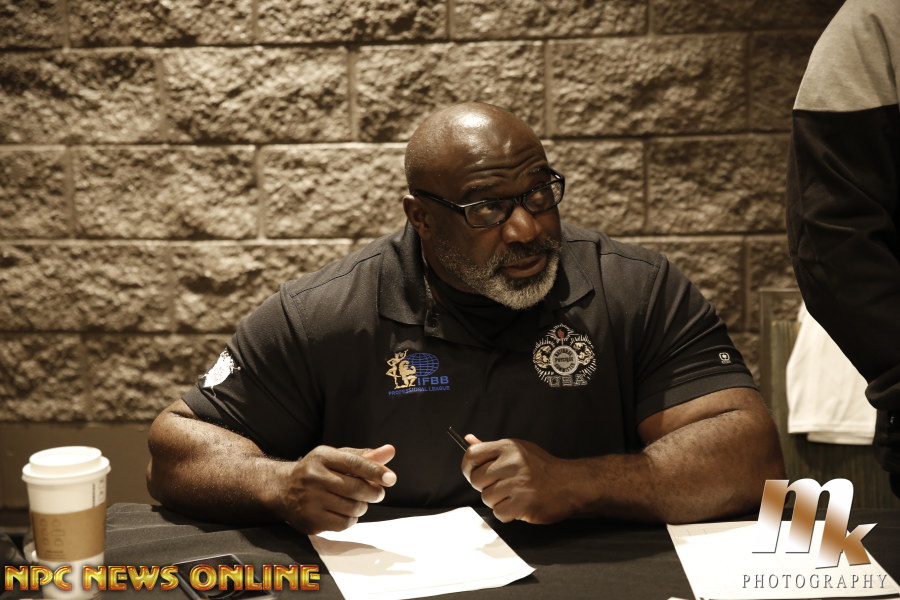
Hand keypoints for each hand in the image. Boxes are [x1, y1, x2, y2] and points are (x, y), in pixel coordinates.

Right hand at [279, 444, 395, 533]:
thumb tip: (390, 451)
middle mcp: (313, 478)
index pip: (353, 463)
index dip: (375, 471)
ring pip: (353, 508)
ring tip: (356, 501)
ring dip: (362, 506)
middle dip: (374, 492)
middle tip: (377, 492)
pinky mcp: (310, 521)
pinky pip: (344, 524)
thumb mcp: (336, 457)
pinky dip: (351, 519)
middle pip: (356, 489)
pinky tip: (345, 511)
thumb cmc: (317, 471)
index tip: (391, 478)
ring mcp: (310, 501)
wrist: (282, 489)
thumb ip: (363, 456)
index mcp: (322, 457)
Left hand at [461, 435, 572, 523]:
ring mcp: (518, 483)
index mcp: (508, 447)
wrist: (571, 484)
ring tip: (515, 495)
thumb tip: (468, 440)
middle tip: (502, 487)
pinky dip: (507, 514)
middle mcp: (512, 463)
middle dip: (485, 487)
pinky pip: (499, 513)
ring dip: (498, 501)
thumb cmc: (542, 468)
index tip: (473, 474)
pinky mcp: (524, 503)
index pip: (472, 455)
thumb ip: (492, 448)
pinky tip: (519, 506)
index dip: (467, 467)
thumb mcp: (518, 450)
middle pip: (476, 480)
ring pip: (487, 498)